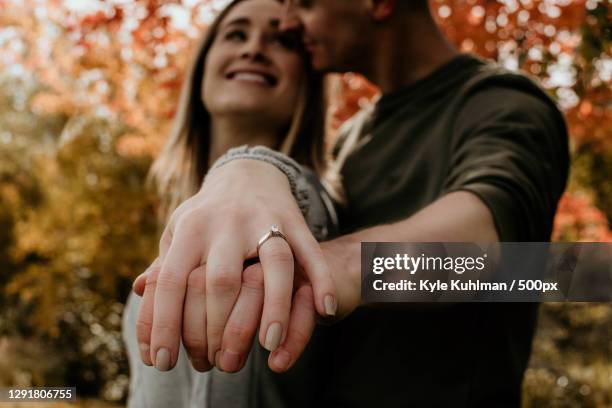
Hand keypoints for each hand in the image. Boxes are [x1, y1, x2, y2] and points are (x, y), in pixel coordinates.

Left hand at [132, 236, 359, 372]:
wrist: (245, 172)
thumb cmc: (206, 214)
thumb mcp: (178, 232)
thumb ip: (162, 265)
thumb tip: (137, 295)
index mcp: (190, 229)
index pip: (171, 280)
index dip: (164, 323)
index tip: (163, 362)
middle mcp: (225, 224)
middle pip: (221, 279)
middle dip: (219, 326)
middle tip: (221, 365)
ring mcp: (262, 220)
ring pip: (273, 262)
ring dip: (274, 305)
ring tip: (270, 342)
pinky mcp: (293, 220)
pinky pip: (310, 250)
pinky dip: (321, 278)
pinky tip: (326, 308)